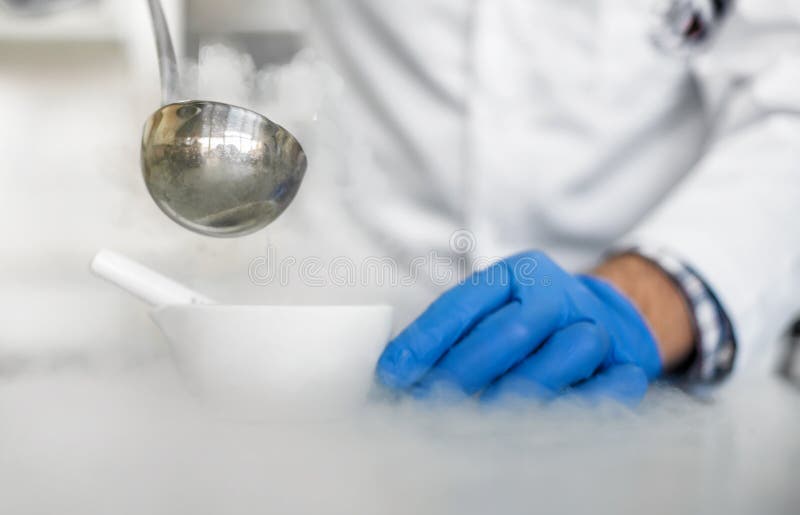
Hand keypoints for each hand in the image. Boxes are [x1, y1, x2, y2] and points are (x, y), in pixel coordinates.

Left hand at [375, 251, 663, 404]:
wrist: (612, 316)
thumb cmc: (534, 319)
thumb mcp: (496, 308)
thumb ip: (454, 333)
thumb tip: (397, 373)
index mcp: (518, 273)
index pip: (464, 303)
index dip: (426, 341)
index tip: (394, 375)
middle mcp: (558, 294)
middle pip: (510, 331)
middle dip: (463, 371)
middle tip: (428, 403)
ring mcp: (597, 326)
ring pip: (564, 353)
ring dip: (520, 390)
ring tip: (479, 419)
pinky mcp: (629, 362)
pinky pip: (611, 386)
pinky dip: (580, 407)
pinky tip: (545, 425)